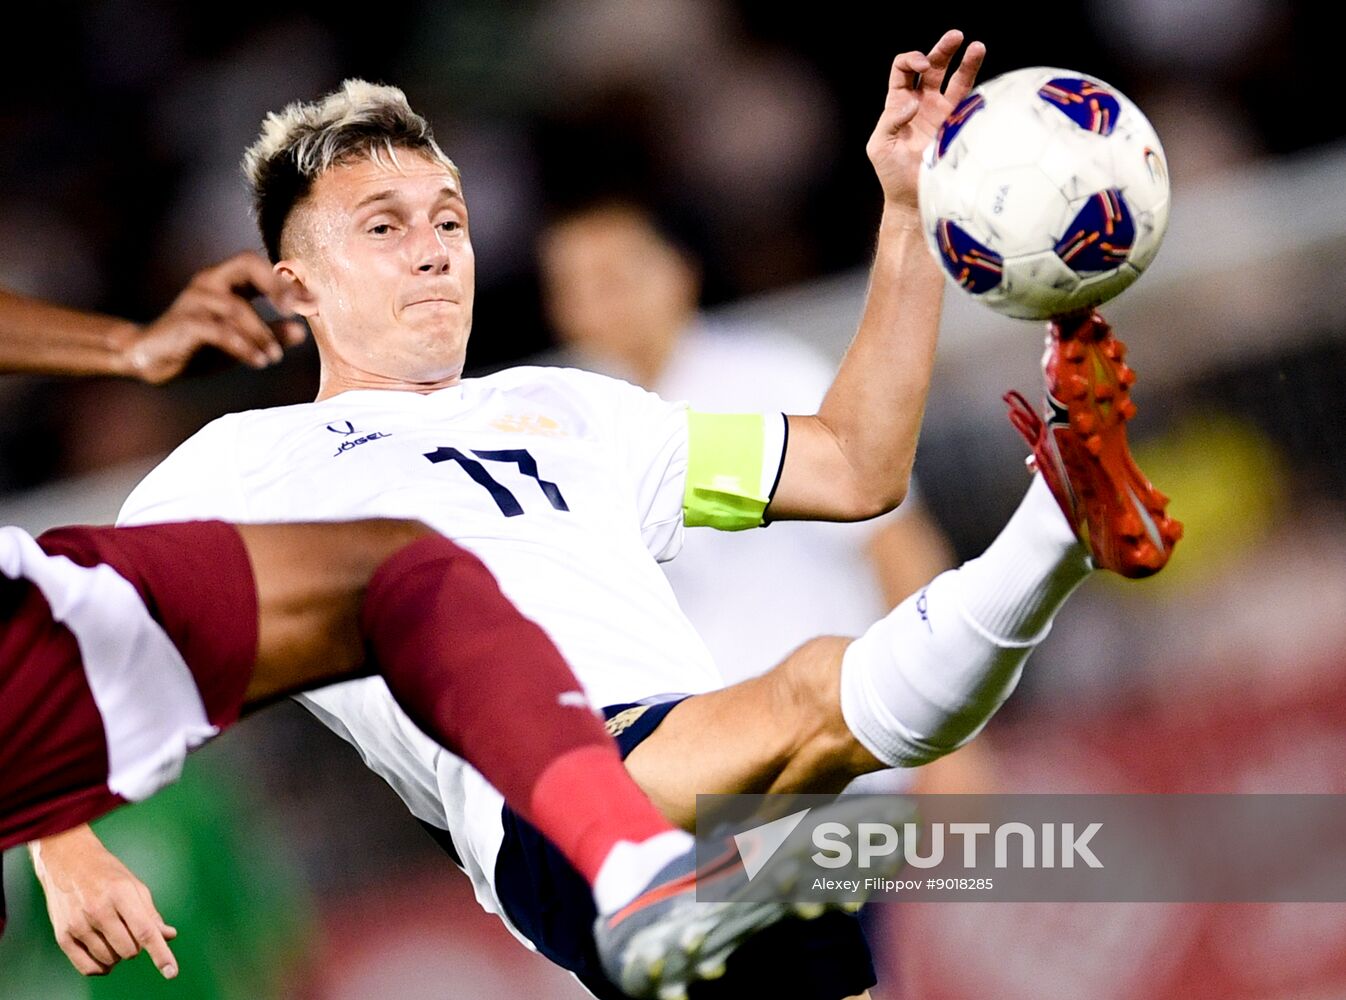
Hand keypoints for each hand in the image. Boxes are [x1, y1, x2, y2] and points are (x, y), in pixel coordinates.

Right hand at [30, 825, 178, 978]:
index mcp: (122, 894)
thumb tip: (169, 936)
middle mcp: (99, 910)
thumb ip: (151, 914)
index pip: (145, 931)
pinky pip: (88, 967)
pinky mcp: (62, 936)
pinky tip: (104, 955)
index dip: (160, 953)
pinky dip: (101, 966)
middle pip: (129, 950)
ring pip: (110, 960)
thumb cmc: (106, 873)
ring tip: (113, 934)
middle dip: (136, 946)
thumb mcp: (134, 885)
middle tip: (129, 929)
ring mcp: (78, 924)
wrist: (67, 861)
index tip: (171, 972)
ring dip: (118, 954)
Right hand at [121, 250, 307, 383]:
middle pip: (246, 264)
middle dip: (275, 285)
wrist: (150, 357)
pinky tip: (260, 361)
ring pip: (237, 307)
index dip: (287, 281)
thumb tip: (302, 332)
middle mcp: (210, 282)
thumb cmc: (199, 345)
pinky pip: (220, 331)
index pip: (259, 266)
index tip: (314, 302)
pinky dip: (244, 346)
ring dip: (262, 334)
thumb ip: (270, 334)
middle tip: (295, 310)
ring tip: (276, 357)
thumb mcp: (241, 340)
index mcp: (225, 281)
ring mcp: (195, 300)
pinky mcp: (185, 322)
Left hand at [867, 29, 985, 211]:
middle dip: (943, 49)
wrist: (914, 199)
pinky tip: (984, 80)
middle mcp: (922, 104)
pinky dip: (977, 90)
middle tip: (956, 37)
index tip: (922, 68)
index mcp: (898, 104)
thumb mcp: (880, 146)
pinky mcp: (959, 127)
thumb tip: (912, 103)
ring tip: (977, 47)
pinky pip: (970, 103)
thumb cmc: (891, 174)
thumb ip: (890, 121)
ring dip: (967, 62)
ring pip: (956, 80)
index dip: (911, 60)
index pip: (903, 69)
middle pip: (933, 66)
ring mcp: (942, 114)